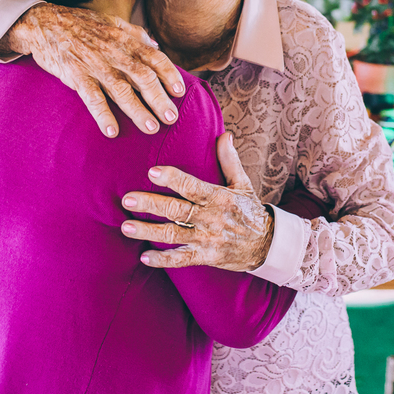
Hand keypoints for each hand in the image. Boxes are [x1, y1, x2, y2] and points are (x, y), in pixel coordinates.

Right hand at [2, 3, 184, 137]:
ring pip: (121, 90)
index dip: (169, 74)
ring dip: (137, 110)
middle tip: (171, 118)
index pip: (154, 57)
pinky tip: (111, 131)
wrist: (45, 23)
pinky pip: (91, 98)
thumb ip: (135, 34)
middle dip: (158, 98)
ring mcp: (95, 65)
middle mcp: (114, 53)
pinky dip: (102, 114)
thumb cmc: (82, 24)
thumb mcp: (112, 22)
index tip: (180, 91)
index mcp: (125, 40)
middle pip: (142, 77)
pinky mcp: (75, 75)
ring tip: (151, 128)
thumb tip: (156, 46)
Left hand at [121, 133, 273, 271]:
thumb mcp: (242, 183)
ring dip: (148, 231)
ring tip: (127, 226)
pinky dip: (163, 259)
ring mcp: (206, 239)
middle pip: (176, 210)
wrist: (267, 244)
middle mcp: (210, 218)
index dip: (172, 179)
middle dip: (151, 205)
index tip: (152, 172)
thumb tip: (224, 134)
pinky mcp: (205, 256)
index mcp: (219, 197)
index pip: (192, 187)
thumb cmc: (250, 210)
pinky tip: (144, 257)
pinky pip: (181, 259)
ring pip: (173, 235)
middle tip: (128, 199)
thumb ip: (229, 160)